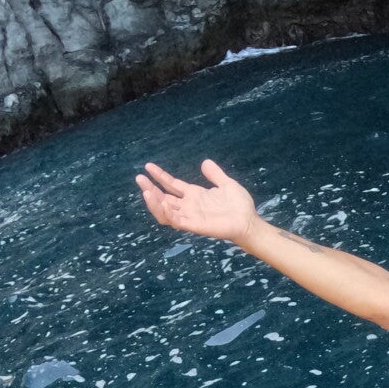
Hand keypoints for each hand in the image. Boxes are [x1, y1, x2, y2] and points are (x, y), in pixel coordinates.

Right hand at [136, 159, 259, 243]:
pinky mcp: (195, 225)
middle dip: (150, 189)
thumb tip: (205, 162)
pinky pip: (177, 221)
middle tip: (139, 178)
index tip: (148, 166)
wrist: (249, 222)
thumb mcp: (227, 184)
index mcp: (194, 195)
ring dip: (154, 202)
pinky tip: (163, 203)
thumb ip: (215, 175)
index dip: (159, 176)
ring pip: (165, 211)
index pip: (171, 185)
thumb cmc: (240, 206)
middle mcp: (189, 206)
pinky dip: (168, 213)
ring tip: (146, 191)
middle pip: (163, 198)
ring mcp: (191, 216)